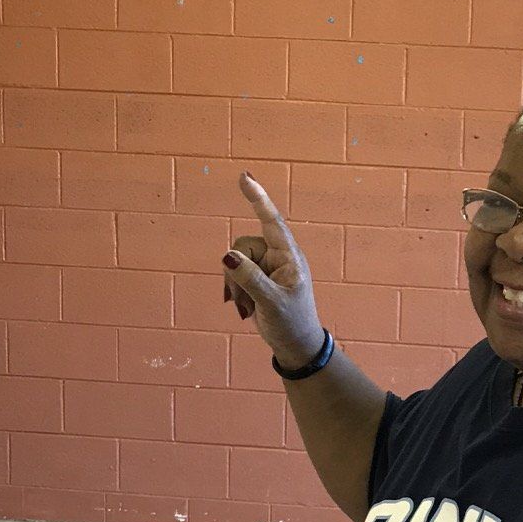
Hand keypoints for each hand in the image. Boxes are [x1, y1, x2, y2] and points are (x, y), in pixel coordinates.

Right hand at [224, 172, 325, 368]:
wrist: (294, 344)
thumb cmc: (292, 323)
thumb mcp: (271, 302)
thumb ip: (249, 278)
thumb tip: (227, 256)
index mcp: (289, 256)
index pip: (271, 221)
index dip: (258, 198)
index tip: (244, 177)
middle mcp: (277, 256)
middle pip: (243, 246)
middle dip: (237, 271)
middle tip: (245, 300)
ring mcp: (266, 266)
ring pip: (235, 260)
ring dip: (235, 285)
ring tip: (246, 306)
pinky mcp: (256, 278)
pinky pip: (234, 273)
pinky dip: (234, 290)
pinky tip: (243, 307)